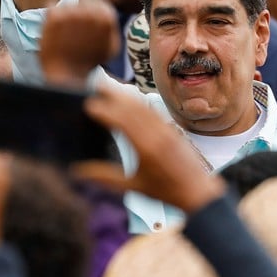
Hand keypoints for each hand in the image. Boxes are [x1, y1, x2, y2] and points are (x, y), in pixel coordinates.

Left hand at [40, 0, 120, 85]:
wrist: (67, 75)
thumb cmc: (89, 63)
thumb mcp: (111, 47)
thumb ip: (111, 28)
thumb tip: (107, 14)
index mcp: (106, 17)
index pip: (98, 4)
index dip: (92, 13)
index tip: (86, 23)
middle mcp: (90, 11)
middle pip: (82, 2)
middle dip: (78, 12)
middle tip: (73, 28)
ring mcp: (71, 13)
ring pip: (67, 4)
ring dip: (65, 15)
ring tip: (64, 33)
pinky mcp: (54, 16)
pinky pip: (51, 5)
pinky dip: (52, 15)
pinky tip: (54, 29)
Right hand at [73, 85, 225, 213]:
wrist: (198, 192)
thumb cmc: (165, 192)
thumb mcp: (133, 186)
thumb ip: (105, 177)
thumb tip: (79, 171)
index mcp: (146, 147)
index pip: (122, 121)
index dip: (105, 111)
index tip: (90, 105)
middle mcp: (157, 134)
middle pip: (132, 108)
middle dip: (114, 94)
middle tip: (97, 84)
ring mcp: (167, 130)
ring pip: (144, 106)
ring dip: (126, 95)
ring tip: (111, 88)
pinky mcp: (173, 130)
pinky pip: (154, 111)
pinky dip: (140, 103)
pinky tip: (131, 100)